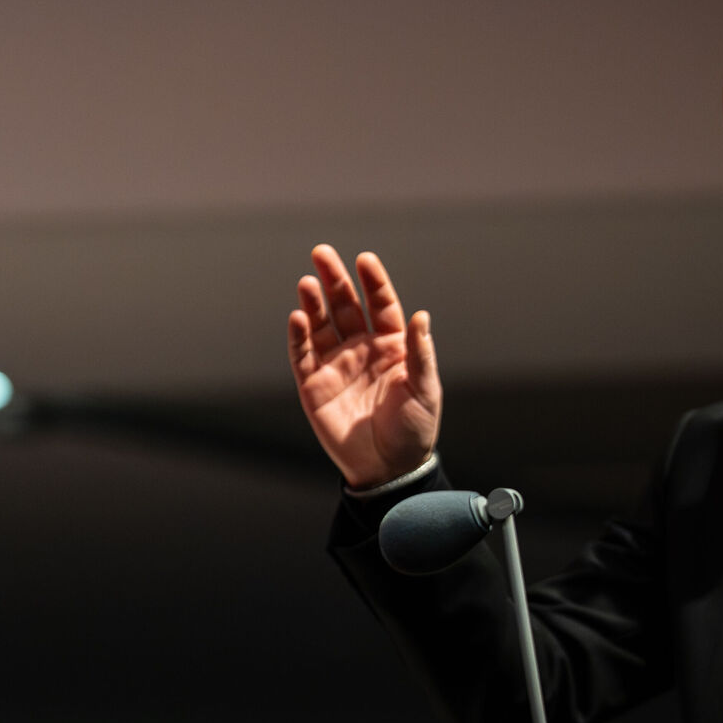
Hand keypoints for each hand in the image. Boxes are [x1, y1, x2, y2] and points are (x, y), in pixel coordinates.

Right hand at [288, 244, 442, 489]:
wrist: (388, 469)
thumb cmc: (413, 430)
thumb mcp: (425, 389)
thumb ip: (420, 352)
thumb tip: (421, 315)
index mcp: (392, 346)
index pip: (380, 304)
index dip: (372, 282)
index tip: (364, 259)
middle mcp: (361, 349)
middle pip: (345, 306)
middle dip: (334, 279)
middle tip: (322, 253)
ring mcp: (336, 365)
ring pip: (320, 324)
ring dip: (313, 303)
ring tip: (307, 282)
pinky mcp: (314, 385)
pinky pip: (302, 354)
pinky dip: (298, 335)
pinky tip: (297, 316)